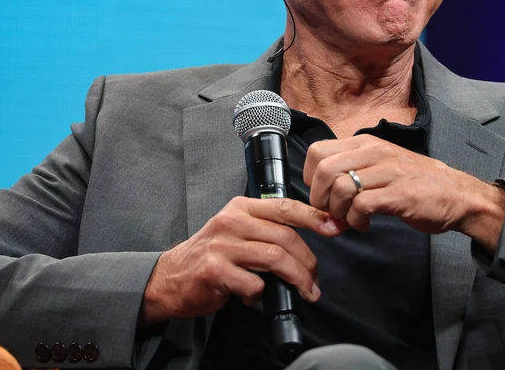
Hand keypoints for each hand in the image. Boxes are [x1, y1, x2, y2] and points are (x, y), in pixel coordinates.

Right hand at [139, 197, 343, 324]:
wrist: (170, 278)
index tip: (334, 227)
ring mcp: (222, 246)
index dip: (314, 217)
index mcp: (240, 207)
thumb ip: (265, 229)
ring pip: (275, 259)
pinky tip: (252, 298)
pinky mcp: (215, 271)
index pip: (285, 207)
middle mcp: (231, 221)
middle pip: (285, 237)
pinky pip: (254, 284)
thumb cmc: (211, 256)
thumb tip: (306, 243)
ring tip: (305, 292)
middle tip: (315, 280)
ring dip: (297, 279)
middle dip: (308, 262)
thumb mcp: (237, 231)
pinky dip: (260, 295)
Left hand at [303, 135, 504, 249]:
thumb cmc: (416, 182)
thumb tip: (320, 192)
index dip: (310, 177)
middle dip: (319, 198)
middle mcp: (374, 152)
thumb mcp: (380, 164)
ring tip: (350, 220)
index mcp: (366, 143)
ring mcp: (387, 171)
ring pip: (340, 187)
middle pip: (323, 170)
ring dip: (338, 212)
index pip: (317, 150)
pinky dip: (355, 221)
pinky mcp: (397, 193)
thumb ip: (352, 171)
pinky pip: (360, 206)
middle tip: (331, 212)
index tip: (321, 194)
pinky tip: (364, 225)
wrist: (457, 195)